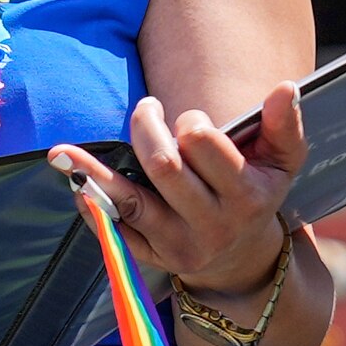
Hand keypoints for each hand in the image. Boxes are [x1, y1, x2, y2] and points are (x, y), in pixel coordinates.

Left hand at [54, 75, 307, 301]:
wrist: (244, 259)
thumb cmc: (258, 191)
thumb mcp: (283, 161)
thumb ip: (285, 125)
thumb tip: (284, 87)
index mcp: (246, 196)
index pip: (204, 146)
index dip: (189, 122)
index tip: (188, 119)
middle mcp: (212, 225)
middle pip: (164, 168)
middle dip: (147, 129)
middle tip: (146, 108)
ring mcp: (179, 245)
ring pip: (130, 203)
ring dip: (93, 174)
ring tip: (60, 151)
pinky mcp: (153, 259)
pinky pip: (116, 232)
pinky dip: (92, 208)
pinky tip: (75, 184)